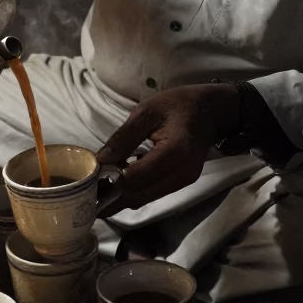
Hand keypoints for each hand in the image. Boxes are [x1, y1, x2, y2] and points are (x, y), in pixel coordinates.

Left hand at [96, 84, 239, 212]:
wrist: (213, 110)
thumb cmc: (180, 104)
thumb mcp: (147, 111)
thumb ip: (124, 137)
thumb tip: (101, 160)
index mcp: (174, 153)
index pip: (135, 177)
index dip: (110, 179)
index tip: (91, 176)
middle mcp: (182, 174)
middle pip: (139, 195)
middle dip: (113, 196)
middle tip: (89, 191)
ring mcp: (184, 181)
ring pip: (145, 198)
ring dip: (123, 196)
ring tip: (101, 187)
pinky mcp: (183, 183)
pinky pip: (154, 193)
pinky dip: (135, 190)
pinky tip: (121, 180)